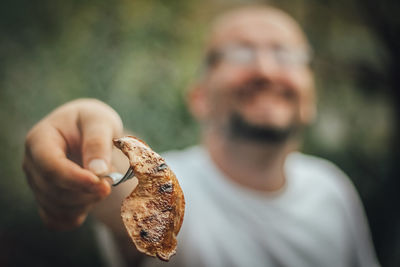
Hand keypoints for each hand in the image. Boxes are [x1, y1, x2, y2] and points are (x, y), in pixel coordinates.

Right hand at [23, 99, 122, 229]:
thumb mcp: (99, 122)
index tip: (102, 184)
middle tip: (111, 181)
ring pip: (57, 207)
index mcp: (39, 140)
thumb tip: (97, 170)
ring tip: (103, 184)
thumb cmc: (92, 121)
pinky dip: (76, 216)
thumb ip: (98, 142)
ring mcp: (37, 183)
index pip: (50, 167)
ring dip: (86, 203)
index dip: (76, 179)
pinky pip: (56, 219)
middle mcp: (32, 164)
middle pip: (54, 191)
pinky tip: (91, 201)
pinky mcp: (45, 198)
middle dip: (87, 192)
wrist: (87, 130)